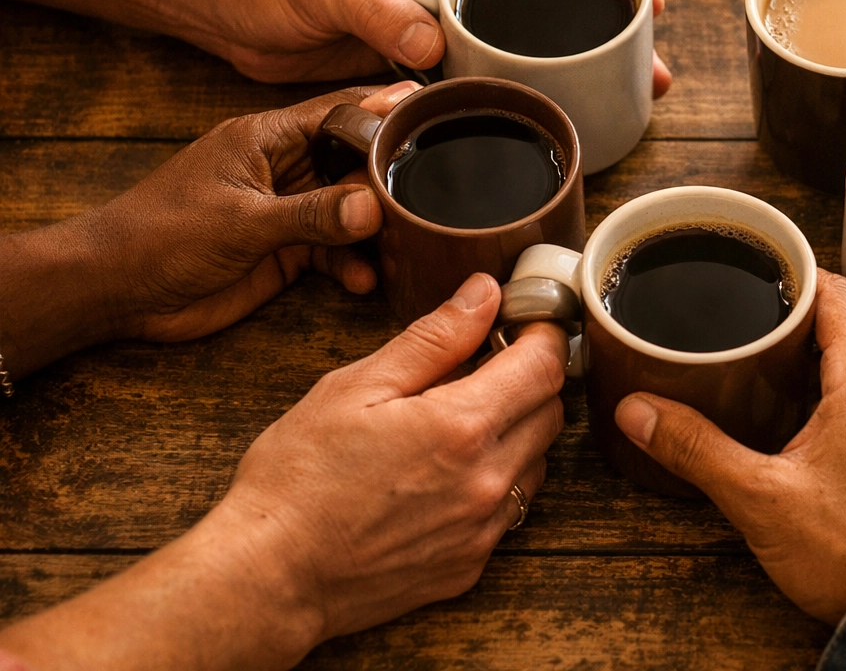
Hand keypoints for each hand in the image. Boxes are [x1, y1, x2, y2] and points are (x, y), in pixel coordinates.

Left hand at [89, 81, 420, 342]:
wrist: (115, 291)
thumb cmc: (160, 236)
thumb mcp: (242, 221)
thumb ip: (312, 214)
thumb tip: (373, 205)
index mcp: (267, 139)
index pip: (338, 112)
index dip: (384, 110)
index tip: (432, 111)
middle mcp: (282, 169)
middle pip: (353, 162)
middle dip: (390, 179)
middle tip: (431, 195)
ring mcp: (285, 210)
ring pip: (350, 210)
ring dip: (375, 231)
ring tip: (401, 246)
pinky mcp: (284, 250)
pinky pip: (334, 250)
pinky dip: (352, 264)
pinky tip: (365, 280)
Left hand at [192, 0, 674, 93]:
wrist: (216, 4)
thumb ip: (380, 14)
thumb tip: (434, 50)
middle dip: (588, 20)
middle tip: (644, 56)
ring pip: (507, 25)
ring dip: (554, 57)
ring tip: (614, 88)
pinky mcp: (414, 35)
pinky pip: (471, 55)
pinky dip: (506, 78)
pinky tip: (542, 104)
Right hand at [219, 273, 565, 644]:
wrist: (270, 576)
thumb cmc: (298, 478)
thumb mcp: (356, 386)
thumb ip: (434, 338)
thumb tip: (485, 294)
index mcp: (462, 427)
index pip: (545, 365)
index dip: (541, 334)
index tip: (523, 323)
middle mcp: (487, 481)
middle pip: (551, 411)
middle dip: (529, 380)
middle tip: (483, 367)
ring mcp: (483, 530)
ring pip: (537, 461)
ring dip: (515, 432)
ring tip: (455, 423)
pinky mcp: (471, 565)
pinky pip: (510, 509)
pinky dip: (495, 481)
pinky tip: (444, 475)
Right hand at [613, 274, 845, 623]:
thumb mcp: (760, 496)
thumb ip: (696, 448)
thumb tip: (640, 411)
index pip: (836, 292)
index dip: (794, 275)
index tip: (756, 273)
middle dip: (801, 319)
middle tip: (751, 324)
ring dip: (825, 359)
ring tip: (773, 370)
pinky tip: (812, 423)